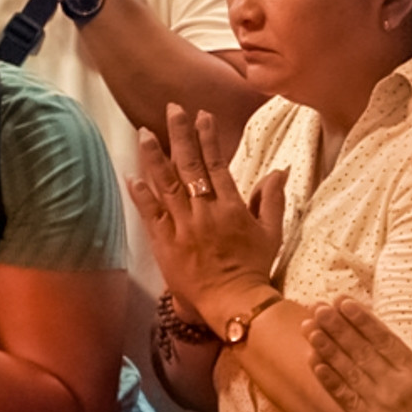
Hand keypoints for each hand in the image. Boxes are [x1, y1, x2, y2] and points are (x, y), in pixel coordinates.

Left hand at [126, 102, 283, 327]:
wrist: (234, 303)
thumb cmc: (255, 268)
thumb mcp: (272, 232)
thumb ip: (272, 198)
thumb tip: (279, 169)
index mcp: (231, 206)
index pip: (216, 163)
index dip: (208, 136)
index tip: (202, 115)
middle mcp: (204, 211)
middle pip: (189, 165)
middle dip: (180, 133)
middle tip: (173, 108)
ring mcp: (182, 227)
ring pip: (166, 184)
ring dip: (154, 156)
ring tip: (145, 133)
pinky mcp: (165, 244)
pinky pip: (151, 214)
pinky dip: (141, 194)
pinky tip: (132, 176)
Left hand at [304, 297, 411, 411]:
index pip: (381, 338)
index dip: (360, 319)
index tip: (342, 302)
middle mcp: (390, 386)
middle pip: (358, 350)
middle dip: (336, 326)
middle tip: (317, 307)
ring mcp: (377, 407)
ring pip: (346, 371)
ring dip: (325, 348)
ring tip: (308, 328)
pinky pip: (344, 399)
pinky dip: (328, 381)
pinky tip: (315, 365)